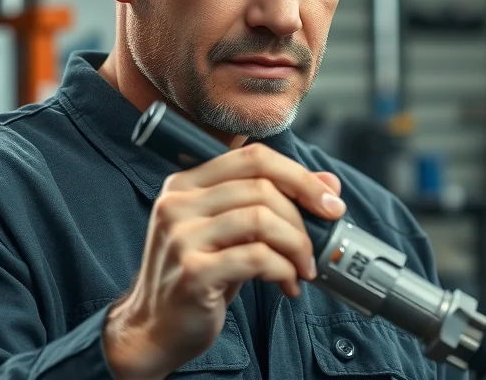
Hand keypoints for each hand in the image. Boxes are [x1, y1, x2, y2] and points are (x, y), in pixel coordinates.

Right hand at [102, 143, 345, 379]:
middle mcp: (177, 203)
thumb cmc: (200, 275)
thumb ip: (274, 203)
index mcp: (186, 183)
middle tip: (316, 248)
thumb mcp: (234, 233)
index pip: (253, 158)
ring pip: (262, 219)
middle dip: (303, 218)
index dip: (300, 176)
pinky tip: (287, 284)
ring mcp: (181, 237)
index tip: (330, 203)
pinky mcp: (193, 273)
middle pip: (262, 187)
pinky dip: (284, 270)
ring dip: (296, 246)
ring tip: (303, 269)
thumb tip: (330, 184)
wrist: (155, 328)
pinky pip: (257, 258)